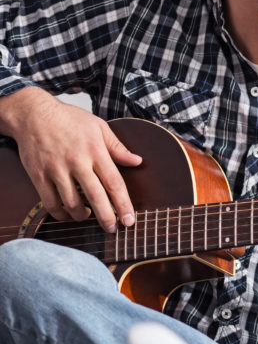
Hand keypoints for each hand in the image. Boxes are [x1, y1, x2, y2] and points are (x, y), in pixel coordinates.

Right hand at [1, 87, 140, 231]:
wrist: (33, 114)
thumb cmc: (69, 119)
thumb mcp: (98, 127)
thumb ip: (117, 147)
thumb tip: (137, 161)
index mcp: (95, 150)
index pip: (114, 182)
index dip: (123, 203)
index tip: (130, 219)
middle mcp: (76, 161)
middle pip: (95, 196)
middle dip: (106, 217)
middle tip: (113, 229)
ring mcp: (56, 169)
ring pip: (71, 203)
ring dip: (82, 216)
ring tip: (90, 216)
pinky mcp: (38, 175)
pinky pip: (50, 202)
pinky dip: (61, 213)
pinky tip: (70, 214)